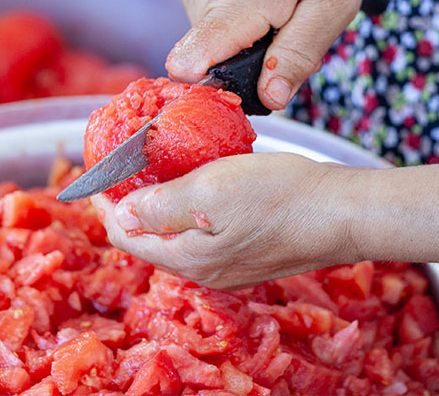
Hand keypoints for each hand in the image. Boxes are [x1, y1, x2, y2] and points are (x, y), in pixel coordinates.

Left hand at [90, 153, 358, 290]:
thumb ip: (162, 205)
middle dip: (129, 204)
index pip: (126, 236)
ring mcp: (227, 266)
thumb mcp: (212, 190)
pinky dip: (186, 208)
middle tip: (123, 168)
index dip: (105, 204)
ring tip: (155, 169)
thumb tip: (123, 213)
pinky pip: (200, 233)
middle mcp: (204, 271)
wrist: (342, 212)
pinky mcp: (246, 254)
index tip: (97, 174)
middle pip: (148, 238)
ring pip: (175, 235)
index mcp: (188, 259)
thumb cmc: (281, 195)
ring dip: (158, 204)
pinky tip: (196, 182)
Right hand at [165, 0, 365, 110]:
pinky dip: (232, 24)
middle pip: (208, 61)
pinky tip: (258, 0)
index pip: (190, 63)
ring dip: (243, 43)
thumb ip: (298, 56)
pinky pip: (205, 24)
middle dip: (248, 64)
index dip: (214, 89)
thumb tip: (270, 100)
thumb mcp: (332, 8)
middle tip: (287, 33)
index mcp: (236, 0)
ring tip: (276, 12)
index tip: (248, 88)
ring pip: (207, 44)